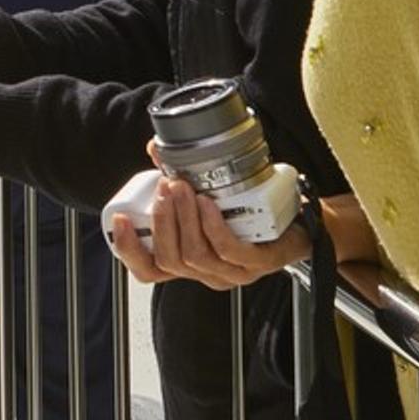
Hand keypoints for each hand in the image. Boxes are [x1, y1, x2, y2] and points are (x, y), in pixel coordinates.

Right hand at [102, 159, 306, 289]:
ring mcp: (232, 272)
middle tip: (164, 187)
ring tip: (183, 187)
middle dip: (161, 221)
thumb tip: (156, 147)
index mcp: (187, 260)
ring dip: (184, 219)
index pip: (148, 270)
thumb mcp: (206, 192)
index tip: (120, 219)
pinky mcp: (257, 264)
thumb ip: (178, 175)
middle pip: (170, 260)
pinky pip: (229, 250)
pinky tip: (209, 203)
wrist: (298, 220)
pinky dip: (214, 226)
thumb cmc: (250, 209)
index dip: (128, 249)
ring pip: (195, 256)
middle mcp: (206, 272)